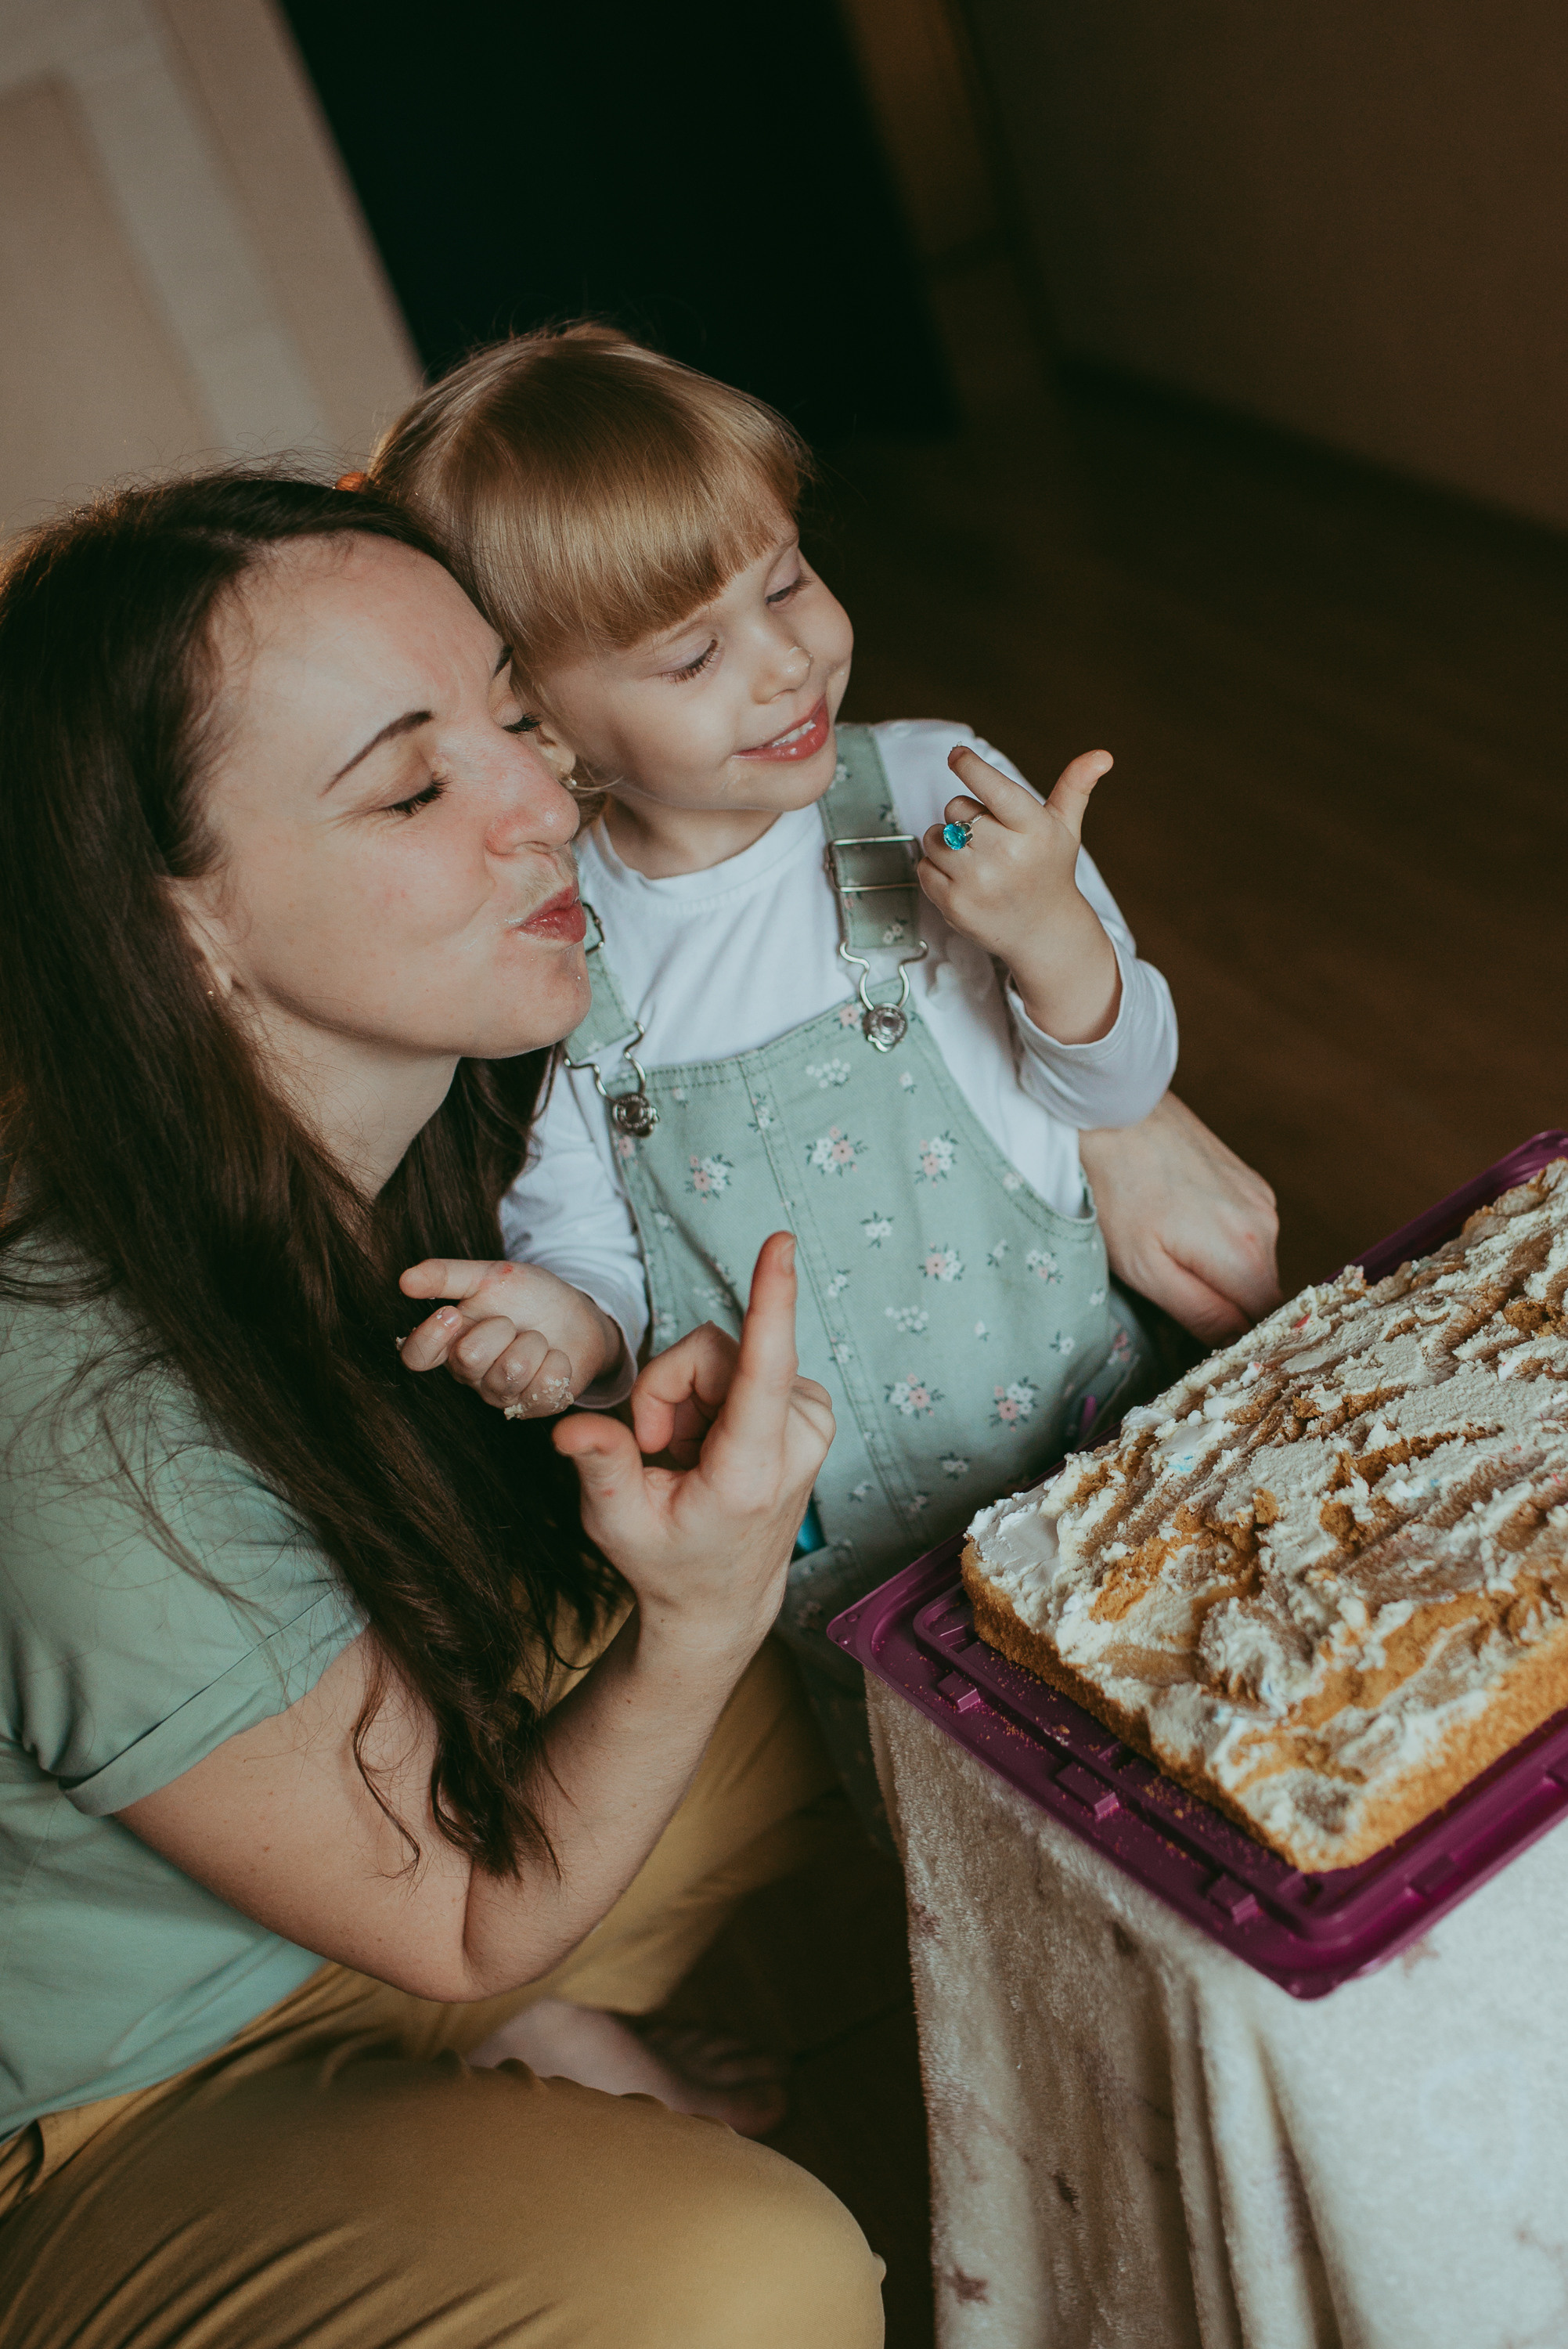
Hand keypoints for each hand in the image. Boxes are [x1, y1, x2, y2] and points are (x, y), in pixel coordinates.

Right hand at [398, 1258, 623, 1415]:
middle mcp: (471, 1375)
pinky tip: (556, 1357)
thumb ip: (447, 1277)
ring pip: (511, 1373)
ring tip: (537, 1338)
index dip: (429, 1338)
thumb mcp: (489, 1276)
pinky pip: (543, 1390)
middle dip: (501, 1328)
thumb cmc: (528, 1297)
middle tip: (513, 1321)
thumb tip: (404, 1280)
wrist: (579, 1313)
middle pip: (468, 1359)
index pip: (416, 1356)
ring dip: (534, 1343)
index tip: (453, 1313)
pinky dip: (557, 1363)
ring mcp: (502, 1395)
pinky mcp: (535, 1407)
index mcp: (451, 1343)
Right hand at [553, 1233, 833, 1656]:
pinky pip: (742, 1362)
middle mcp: (798, 1441)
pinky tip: (711, 1448)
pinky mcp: (812, 1407)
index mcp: (751, 1470)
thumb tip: (572, 1427)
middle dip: (666, 1393)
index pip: (763, 1368)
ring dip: (689, 1400)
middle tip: (659, 1456)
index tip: (782, 1243)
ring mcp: (813, 1420)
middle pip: (710, 1352)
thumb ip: (599, 1464)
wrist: (722, 1599)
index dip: (770, 1299)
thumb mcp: (617, 1524)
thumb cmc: (668, 1562)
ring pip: (722, 1354)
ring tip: (689, 1460)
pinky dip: (713, 1399)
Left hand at [918, 743, 1120, 1043]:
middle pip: (955, 808)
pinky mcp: (955, 905)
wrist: (1043, 933)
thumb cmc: (1050, 872)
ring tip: (975, 858)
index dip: (971, 766)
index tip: (957, 755)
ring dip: (946, 842)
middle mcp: (1006, 855)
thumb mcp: (1066, 829)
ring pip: (935, 837)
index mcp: (1033, 829)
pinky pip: (924, 867)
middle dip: (965, 816)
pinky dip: (935, 868)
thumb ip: (1075, 787)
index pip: (994, 787)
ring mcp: (978, 882)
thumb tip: (1102, 755)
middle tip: (988, 836)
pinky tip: (962, 878)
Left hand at [1080, 1093, 1281, 1341]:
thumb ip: (1201, 1313)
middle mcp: (1267, 1225)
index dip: (1239, 1341)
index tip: (1207, 1344)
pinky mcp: (1248, 1180)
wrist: (1113, 1111)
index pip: (1267, 1324)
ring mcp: (1261, 1198)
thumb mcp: (1146, 1270)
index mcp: (1246, 1254)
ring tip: (1169, 1250)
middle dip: (1227, 1305)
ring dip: (1220, 1270)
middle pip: (1260, 1294)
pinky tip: (1179, 1223)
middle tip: (1175, 1295)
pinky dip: (1218, 1241)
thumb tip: (1238, 1344)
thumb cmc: (1117, 1191)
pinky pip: (1244, 1232)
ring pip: (1251, 1262)